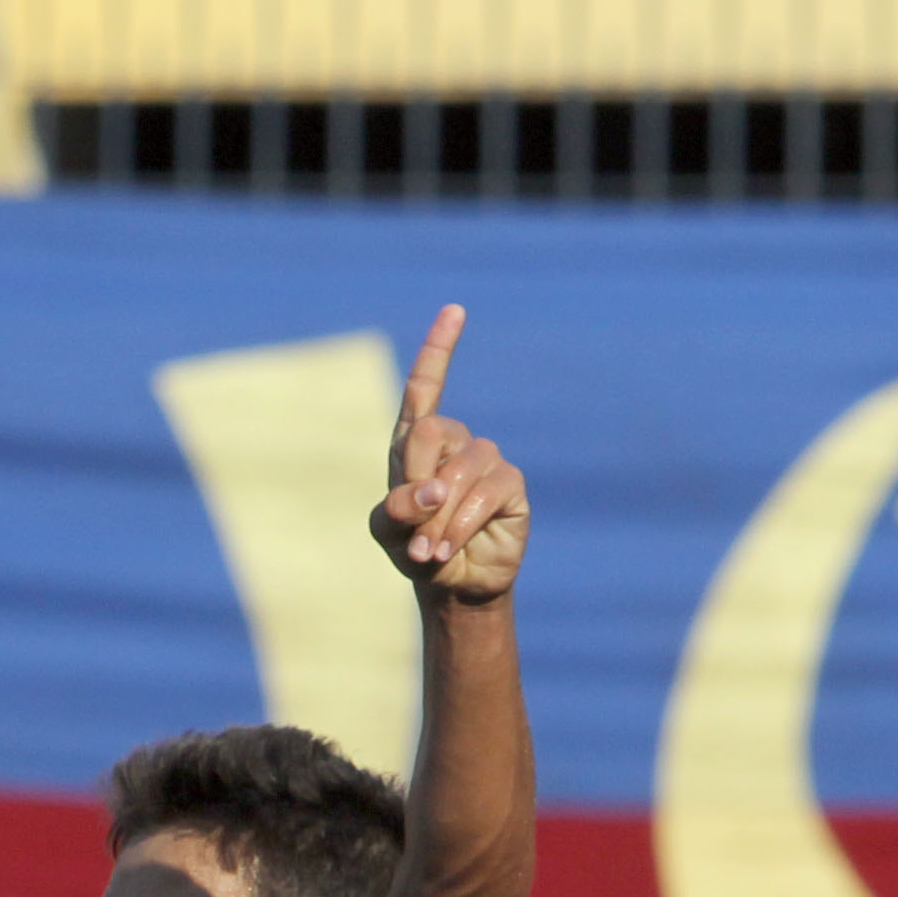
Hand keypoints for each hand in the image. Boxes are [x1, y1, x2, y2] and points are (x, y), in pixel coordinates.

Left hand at [371, 304, 528, 603]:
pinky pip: (484, 494)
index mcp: (416, 443)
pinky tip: (449, 548)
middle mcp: (454, 443)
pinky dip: (459, 525)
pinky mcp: (509, 485)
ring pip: (458, 473)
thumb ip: (396, 508)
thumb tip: (433, 490)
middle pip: (432, 432)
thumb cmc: (414, 549)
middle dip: (416, 485)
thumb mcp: (388, 531)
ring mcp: (485, 461)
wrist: (450, 586)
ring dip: (437, 519)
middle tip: (413, 530)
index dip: (438, 348)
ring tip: (430, 551)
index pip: (425, 387)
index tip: (455, 311)